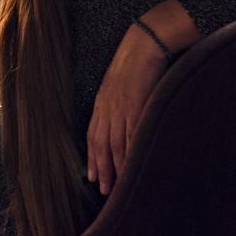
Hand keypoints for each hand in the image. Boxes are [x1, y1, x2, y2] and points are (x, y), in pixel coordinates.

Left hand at [86, 25, 166, 195]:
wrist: (144, 44)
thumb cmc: (135, 62)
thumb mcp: (120, 82)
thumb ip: (119, 100)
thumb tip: (125, 113)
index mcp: (102, 103)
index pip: (94, 136)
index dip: (92, 157)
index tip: (92, 176)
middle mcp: (107, 109)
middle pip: (101, 146)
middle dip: (101, 169)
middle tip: (103, 190)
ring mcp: (121, 110)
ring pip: (115, 146)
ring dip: (115, 168)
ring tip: (116, 187)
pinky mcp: (136, 108)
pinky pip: (131, 137)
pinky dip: (130, 154)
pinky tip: (131, 168)